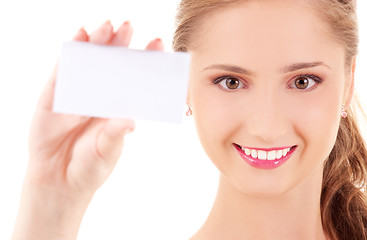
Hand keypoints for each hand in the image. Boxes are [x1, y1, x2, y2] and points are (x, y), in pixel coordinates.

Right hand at [12, 21, 163, 239]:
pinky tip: (80, 35)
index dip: (145, 61)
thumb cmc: (90, 165)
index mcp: (118, 107)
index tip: (158, 44)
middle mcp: (100, 96)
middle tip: (129, 26)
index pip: (134, 78)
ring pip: (89, 61)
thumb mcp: (107, 150)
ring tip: (108, 26)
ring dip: (97, 41)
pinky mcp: (55, 95)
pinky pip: (64, 69)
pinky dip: (71, 51)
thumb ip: (116, 133)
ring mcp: (78, 93)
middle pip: (112, 64)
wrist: (59, 180)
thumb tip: (130, 121)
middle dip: (121, 44)